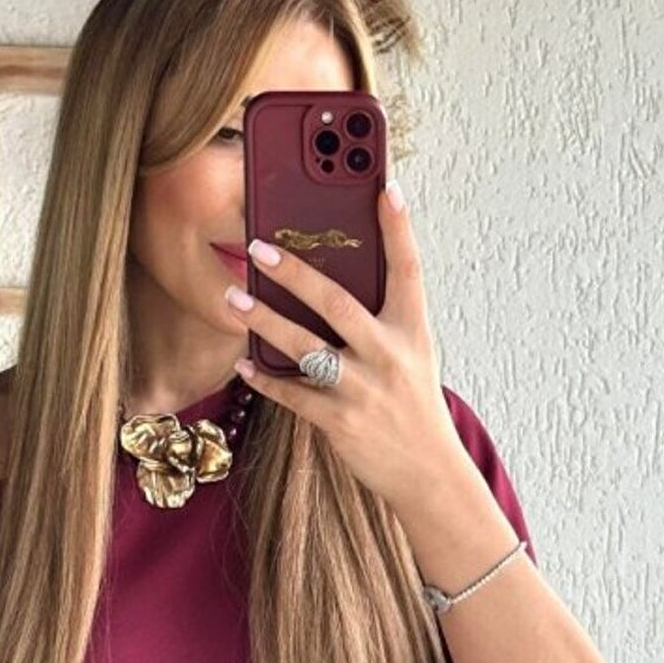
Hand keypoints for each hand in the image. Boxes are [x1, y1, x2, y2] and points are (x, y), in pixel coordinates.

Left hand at [226, 183, 464, 508]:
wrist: (429, 475)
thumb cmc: (413, 408)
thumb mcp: (413, 357)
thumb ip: (383, 322)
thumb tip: (337, 285)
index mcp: (412, 332)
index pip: (407, 270)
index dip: (398, 228)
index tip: (385, 187)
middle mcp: (389, 355)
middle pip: (337, 302)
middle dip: (295, 272)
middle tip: (258, 247)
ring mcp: (363, 389)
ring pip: (305, 346)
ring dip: (265, 320)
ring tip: (234, 299)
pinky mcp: (339, 421)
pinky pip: (293, 394)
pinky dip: (266, 379)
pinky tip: (244, 364)